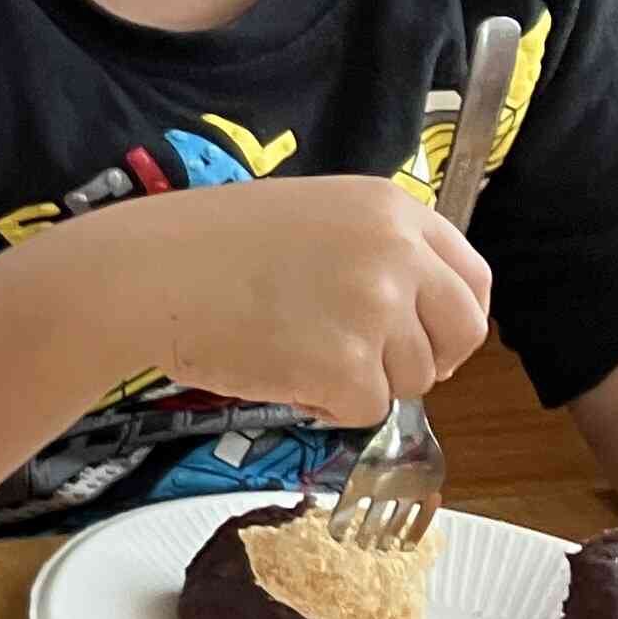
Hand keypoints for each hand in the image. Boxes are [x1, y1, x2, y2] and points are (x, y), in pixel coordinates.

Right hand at [68, 176, 493, 428]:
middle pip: (461, 333)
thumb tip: (413, 316)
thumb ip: (371, 251)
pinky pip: (366, 410)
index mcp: (392, 209)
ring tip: (296, 355)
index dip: (452, 318)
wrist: (145, 275)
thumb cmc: (208, 247)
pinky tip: (281, 375)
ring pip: (411, 378)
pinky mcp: (347, 365)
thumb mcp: (311, 217)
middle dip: (425, 361)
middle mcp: (398, 254)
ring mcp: (375, 310)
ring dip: (362, 382)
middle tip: (368, 365)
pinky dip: (327, 407)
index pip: (472, 278)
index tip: (424, 338)